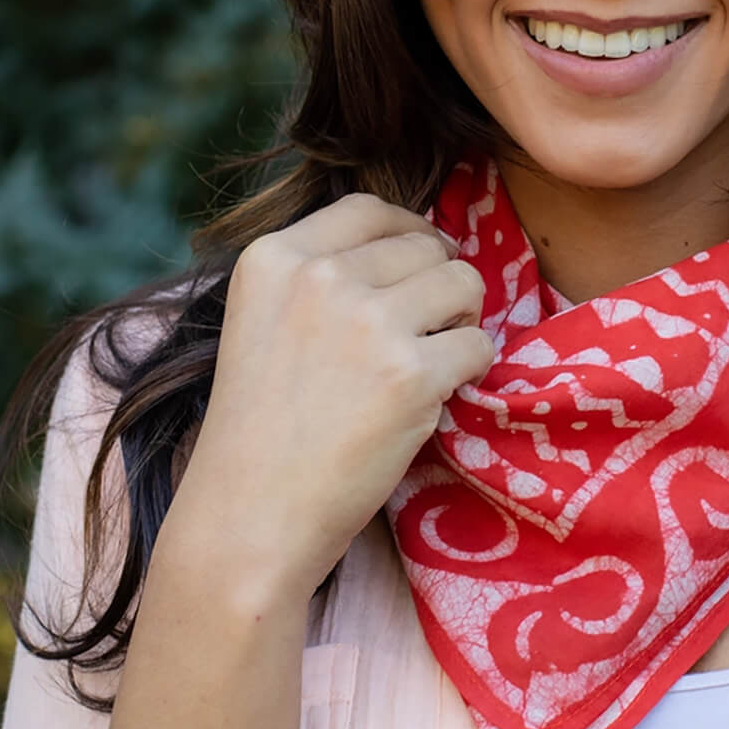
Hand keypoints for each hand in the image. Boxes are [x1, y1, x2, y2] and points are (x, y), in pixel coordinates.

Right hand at [163, 195, 492, 603]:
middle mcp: (319, 276)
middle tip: (423, 332)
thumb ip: (319, 276)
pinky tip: (436, 397)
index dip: (408, 231)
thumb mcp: (261, 321)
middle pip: (424, 245)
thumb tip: (415, 241)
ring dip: (462, 320)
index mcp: (274, 257)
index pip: (368, 210)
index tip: (422, 261)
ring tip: (431, 360)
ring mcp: (367, 322)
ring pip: (464, 283)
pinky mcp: (410, 373)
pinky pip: (479, 346)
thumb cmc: (259, 430)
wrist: (250, 518)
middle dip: (437, 284)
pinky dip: (470, 371)